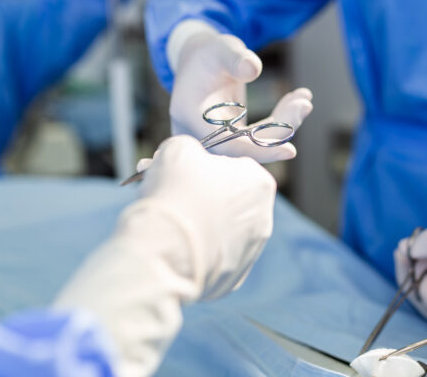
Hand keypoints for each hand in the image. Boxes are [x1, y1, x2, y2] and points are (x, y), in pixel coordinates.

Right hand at [55, 136, 276, 376]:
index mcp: (259, 183)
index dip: (202, 167)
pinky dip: (198, 253)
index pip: (232, 165)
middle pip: (228, 200)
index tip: (180, 173)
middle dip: (202, 197)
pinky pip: (214, 258)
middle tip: (172, 197)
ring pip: (221, 230)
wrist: (163, 252)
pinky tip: (178, 250)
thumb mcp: (178, 149)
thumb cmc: (175, 193)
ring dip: (201, 225)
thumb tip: (188, 156)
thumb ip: (190, 147)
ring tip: (172, 225)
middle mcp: (263, 218)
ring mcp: (250, 252)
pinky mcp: (233, 279)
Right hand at [168, 20, 312, 162]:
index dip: (258, 150)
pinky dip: (280, 122)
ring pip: (256, 144)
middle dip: (280, 131)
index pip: (226, 145)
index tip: (290, 150)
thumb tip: (253, 69)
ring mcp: (217, 138)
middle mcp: (200, 134)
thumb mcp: (221, 48)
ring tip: (304, 99)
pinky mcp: (232, 136)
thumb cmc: (209, 52)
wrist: (199, 59)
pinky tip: (297, 99)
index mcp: (190, 115)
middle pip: (244, 148)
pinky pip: (259, 136)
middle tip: (304, 105)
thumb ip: (235, 58)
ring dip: (284, 125)